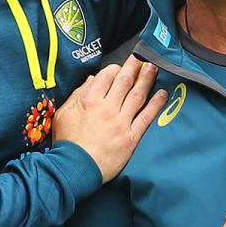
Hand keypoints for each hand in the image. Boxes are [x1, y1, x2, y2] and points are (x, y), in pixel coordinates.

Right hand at [53, 55, 167, 182]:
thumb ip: (77, 95)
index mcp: (89, 100)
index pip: (106, 75)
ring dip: (148, 79)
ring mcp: (120, 123)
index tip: (121, 66)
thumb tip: (91, 80)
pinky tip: (162, 94)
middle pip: (125, 81)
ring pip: (138, 95)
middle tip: (144, 57)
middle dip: (135, 66)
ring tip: (154, 67)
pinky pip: (146, 117)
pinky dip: (156, 104)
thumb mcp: (63, 114)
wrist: (74, 169)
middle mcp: (107, 108)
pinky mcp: (130, 138)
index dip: (116, 68)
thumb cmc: (67, 143)